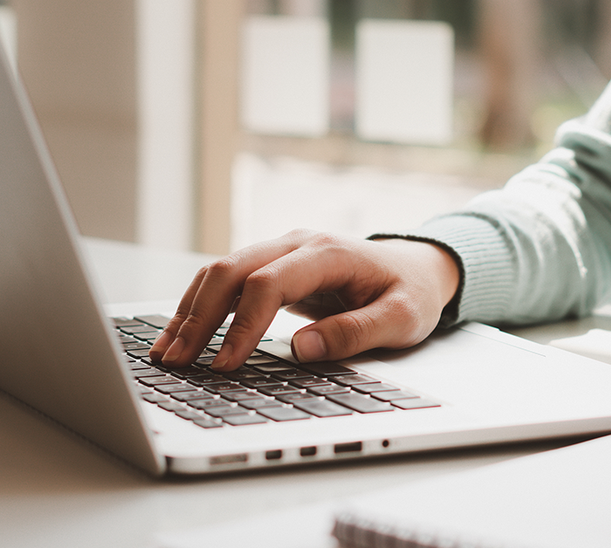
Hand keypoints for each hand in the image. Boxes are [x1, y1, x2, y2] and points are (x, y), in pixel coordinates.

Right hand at [148, 230, 460, 370]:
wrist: (418, 268)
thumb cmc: (411, 293)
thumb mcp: (402, 319)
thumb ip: (356, 332)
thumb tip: (303, 348)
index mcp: (329, 253)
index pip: (270, 283)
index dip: (242, 325)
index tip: (225, 365)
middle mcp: (298, 244)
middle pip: (231, 270)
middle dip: (199, 317)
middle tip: (176, 361)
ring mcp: (282, 251)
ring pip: (221, 272)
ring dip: (191, 311)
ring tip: (166, 354)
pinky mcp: (274, 266)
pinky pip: (228, 282)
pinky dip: (201, 306)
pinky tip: (183, 335)